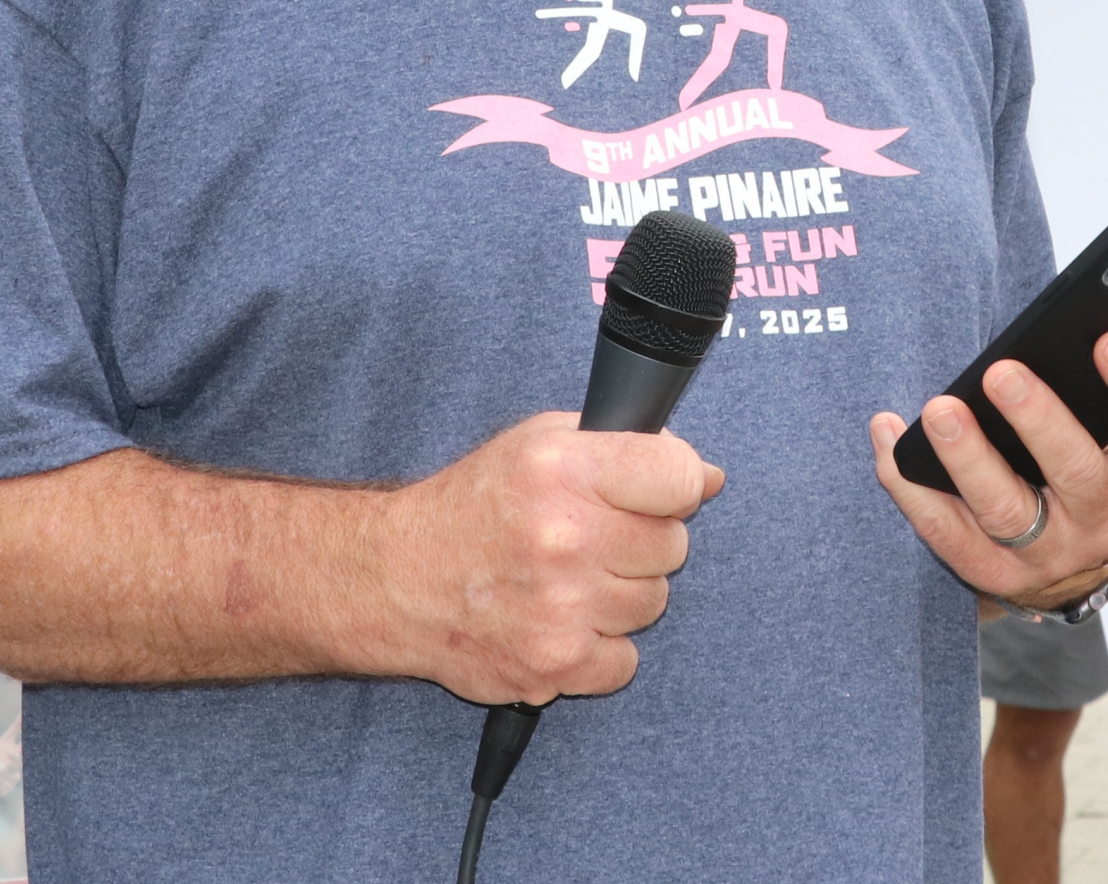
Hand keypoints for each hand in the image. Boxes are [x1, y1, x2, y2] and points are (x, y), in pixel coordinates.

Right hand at [370, 412, 723, 705]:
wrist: (399, 577)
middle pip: (672, 545)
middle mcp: (564, 535)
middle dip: (642, 539)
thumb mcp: (539, 442)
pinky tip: (560, 618)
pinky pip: (625, 660)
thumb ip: (624, 448)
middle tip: (595, 536)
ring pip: (652, 602)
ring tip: (569, 577)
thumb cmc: (473, 505)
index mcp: (562, 467)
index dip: (674, 482)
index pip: (677, 475)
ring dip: (620, 592)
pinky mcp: (555, 665)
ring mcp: (562, 606)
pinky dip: (600, 646)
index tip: (656, 490)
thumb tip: (708, 478)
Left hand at [869, 333, 1107, 609]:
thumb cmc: (1105, 472)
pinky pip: (944, 531)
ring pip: (1005, 508)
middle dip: (1039, 421)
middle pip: (1077, 473)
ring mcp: (1047, 552)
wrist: (1077, 564)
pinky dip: (911, 486)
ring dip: (967, 457)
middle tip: (1002, 373)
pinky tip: (888, 437)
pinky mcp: (991, 569)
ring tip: (938, 410)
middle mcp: (1105, 519)